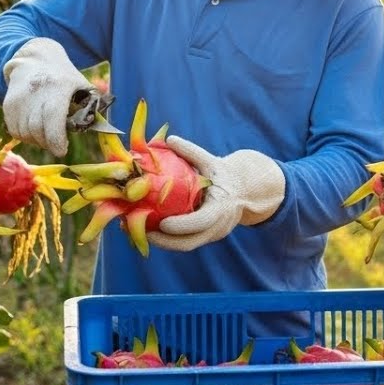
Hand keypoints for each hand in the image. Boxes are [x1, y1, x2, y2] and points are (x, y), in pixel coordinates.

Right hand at [1, 38, 91, 156]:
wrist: (34, 59)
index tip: (62, 150)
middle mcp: (35, 92)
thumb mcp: (81, 86)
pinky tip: (34, 128)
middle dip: (48, 143)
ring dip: (36, 140)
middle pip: (37, 131)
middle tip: (56, 143)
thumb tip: (105, 132)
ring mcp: (19, 98)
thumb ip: (90, 108)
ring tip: (46, 133)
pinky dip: (25, 136)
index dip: (56, 140)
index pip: (53, 118)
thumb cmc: (64, 78)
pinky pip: (14, 131)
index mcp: (58, 87)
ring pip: (25, 134)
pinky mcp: (8, 104)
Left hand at [148, 136, 285, 251]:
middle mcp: (217, 226)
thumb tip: (169, 139)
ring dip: (161, 242)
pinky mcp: (205, 238)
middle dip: (163, 241)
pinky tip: (148, 229)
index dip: (181, 225)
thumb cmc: (225, 175)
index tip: (162, 223)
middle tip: (140, 230)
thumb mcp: (212, 162)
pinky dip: (167, 239)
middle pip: (189, 243)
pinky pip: (185, 242)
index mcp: (221, 207)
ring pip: (184, 245)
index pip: (202, 221)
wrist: (245, 193)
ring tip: (138, 231)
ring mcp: (211, 235)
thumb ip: (192, 152)